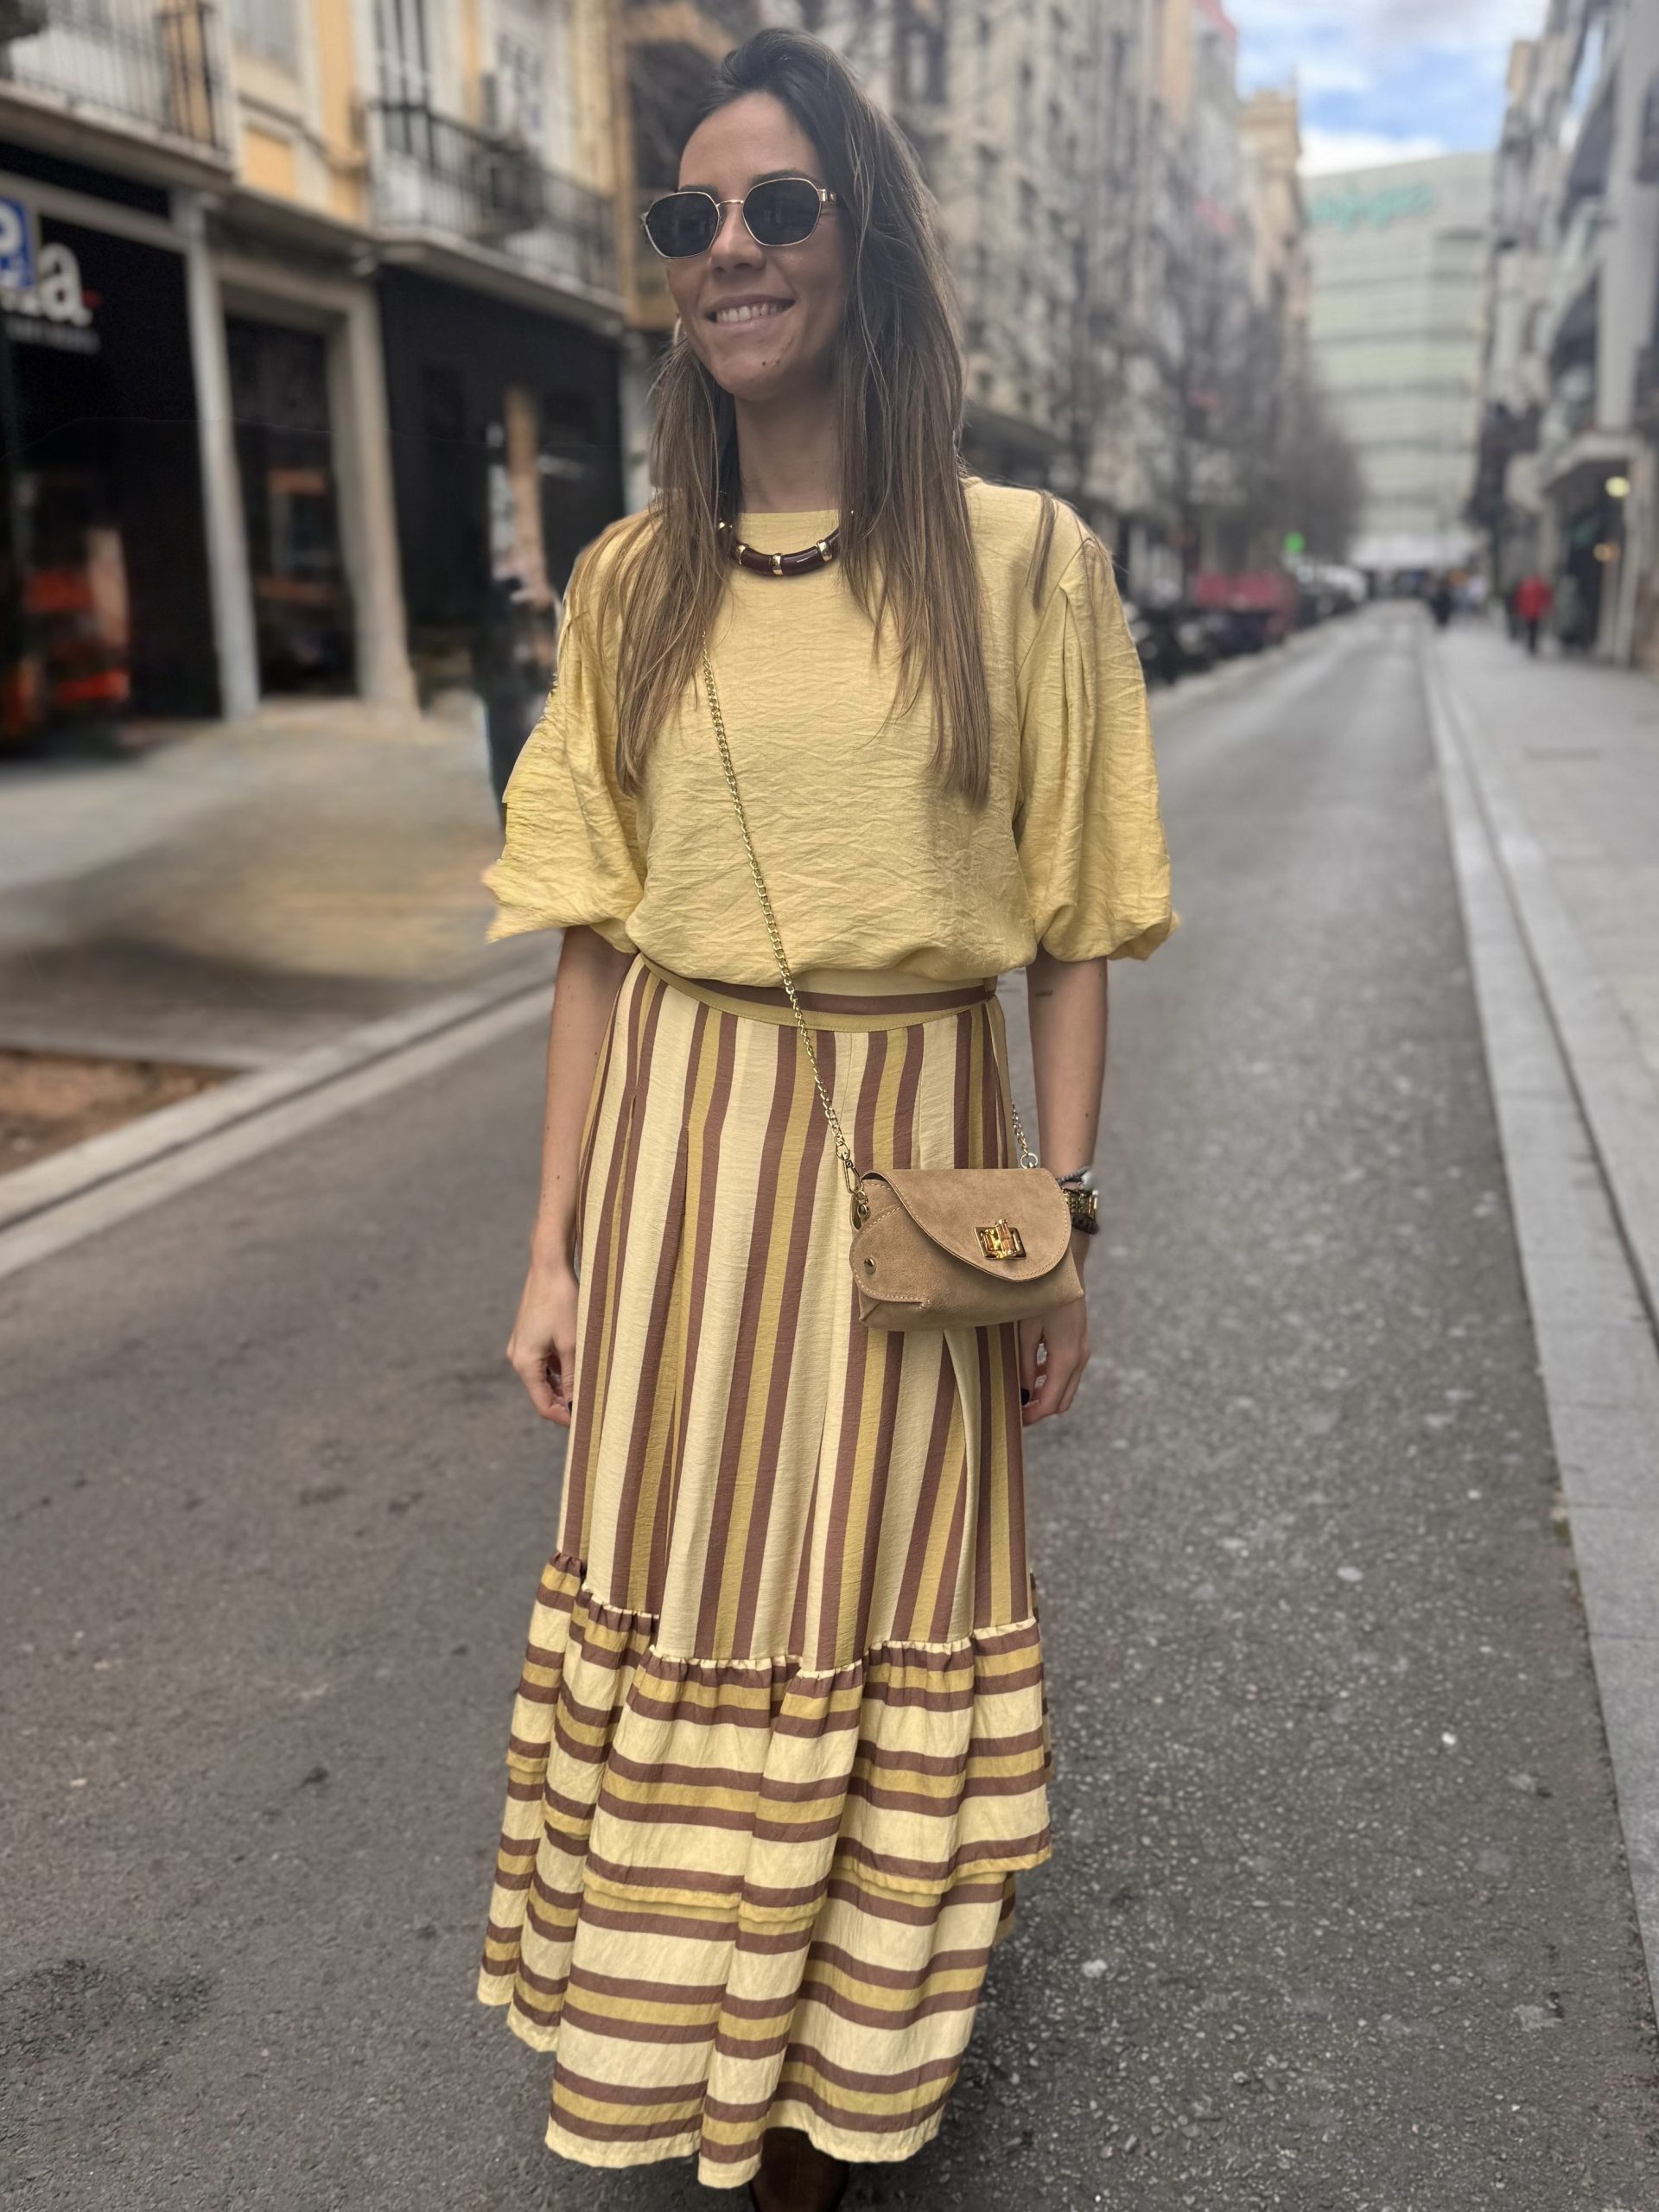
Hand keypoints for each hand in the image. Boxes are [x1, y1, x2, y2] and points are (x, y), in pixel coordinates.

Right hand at [507, 1259, 578, 1424]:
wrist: (549, 1266)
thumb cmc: (562, 1302)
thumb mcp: (572, 1343)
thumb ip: (573, 1377)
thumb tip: (577, 1404)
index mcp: (524, 1363)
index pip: (543, 1404)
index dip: (564, 1417)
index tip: (586, 1423)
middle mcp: (518, 1357)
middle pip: (541, 1393)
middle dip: (565, 1403)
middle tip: (592, 1409)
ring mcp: (521, 1346)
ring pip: (544, 1378)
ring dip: (564, 1386)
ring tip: (589, 1390)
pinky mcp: (528, 1336)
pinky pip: (544, 1362)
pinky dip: (560, 1370)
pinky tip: (580, 1368)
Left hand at [1018, 1291, 1088, 1425]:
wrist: (1064, 1270)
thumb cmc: (1041, 1297)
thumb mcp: (1026, 1332)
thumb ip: (1025, 1366)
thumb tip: (1023, 1395)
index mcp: (1066, 1358)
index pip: (1051, 1402)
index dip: (1033, 1415)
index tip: (1014, 1420)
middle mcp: (1079, 1359)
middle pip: (1062, 1401)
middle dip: (1040, 1410)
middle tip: (1016, 1412)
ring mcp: (1083, 1352)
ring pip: (1067, 1389)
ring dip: (1047, 1396)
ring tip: (1021, 1394)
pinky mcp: (1080, 1344)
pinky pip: (1068, 1373)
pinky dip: (1052, 1381)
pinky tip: (1033, 1373)